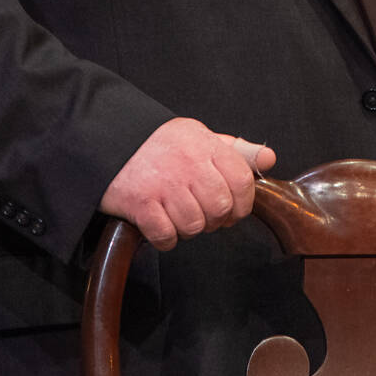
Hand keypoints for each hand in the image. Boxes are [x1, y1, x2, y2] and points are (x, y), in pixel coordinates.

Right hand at [99, 117, 276, 250]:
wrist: (107, 139)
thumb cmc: (158, 143)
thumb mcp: (199, 136)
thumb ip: (235, 150)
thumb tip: (268, 160)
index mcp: (205, 146)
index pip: (242, 181)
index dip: (243, 204)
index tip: (234, 211)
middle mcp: (188, 165)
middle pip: (220, 208)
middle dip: (215, 220)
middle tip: (203, 216)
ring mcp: (163, 185)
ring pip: (195, 226)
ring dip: (189, 229)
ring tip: (178, 217)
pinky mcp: (140, 203)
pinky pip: (166, 236)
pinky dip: (165, 239)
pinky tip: (160, 225)